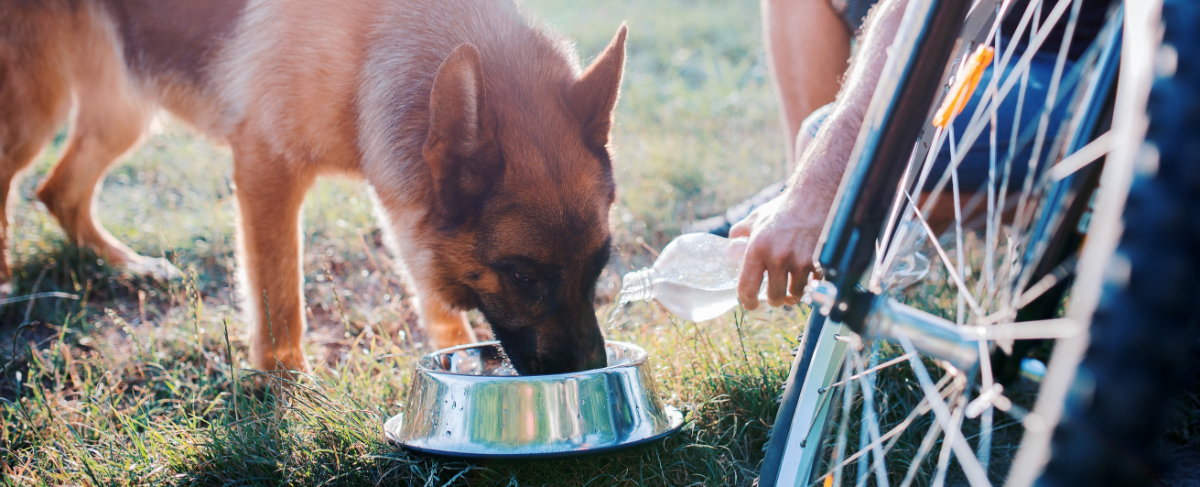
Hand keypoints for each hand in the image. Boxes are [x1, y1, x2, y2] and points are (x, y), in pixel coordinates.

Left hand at [730, 191, 824, 309]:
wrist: (812, 199)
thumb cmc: (781, 209)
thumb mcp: (755, 219)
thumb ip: (739, 234)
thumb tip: (728, 249)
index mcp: (757, 249)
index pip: (748, 287)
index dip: (747, 301)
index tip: (750, 305)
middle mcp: (778, 258)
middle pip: (775, 297)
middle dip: (774, 299)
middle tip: (774, 296)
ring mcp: (799, 261)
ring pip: (795, 294)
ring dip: (792, 295)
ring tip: (790, 290)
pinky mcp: (818, 262)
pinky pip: (813, 285)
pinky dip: (810, 286)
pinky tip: (807, 280)